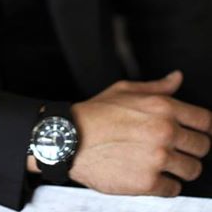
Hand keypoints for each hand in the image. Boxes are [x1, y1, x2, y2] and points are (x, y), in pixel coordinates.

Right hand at [69, 71, 211, 196]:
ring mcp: (158, 159)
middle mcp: (165, 132)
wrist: (70, 139)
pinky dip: (165, 184)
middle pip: (203, 147)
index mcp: (162, 107)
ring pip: (192, 170)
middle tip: (175, 147)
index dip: (203, 127)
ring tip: (163, 162)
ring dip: (181, 167)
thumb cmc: (96, 113)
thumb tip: (177, 78)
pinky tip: (151, 173)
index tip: (197, 132)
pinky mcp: (148, 182)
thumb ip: (157, 87)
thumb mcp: (125, 89)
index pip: (205, 121)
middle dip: (192, 148)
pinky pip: (174, 189)